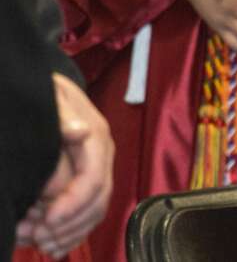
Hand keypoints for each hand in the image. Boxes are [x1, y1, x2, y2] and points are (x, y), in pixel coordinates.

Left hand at [15, 74, 114, 258]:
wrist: (45, 91)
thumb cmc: (44, 94)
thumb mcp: (51, 98)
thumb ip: (63, 115)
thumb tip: (81, 132)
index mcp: (96, 138)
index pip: (94, 178)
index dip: (73, 203)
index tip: (47, 220)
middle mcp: (100, 158)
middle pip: (98, 201)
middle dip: (68, 224)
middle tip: (36, 236)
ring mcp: (94, 171)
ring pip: (93, 212)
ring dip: (67, 233)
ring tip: (36, 242)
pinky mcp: (84, 183)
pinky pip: (86, 215)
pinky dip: (71, 234)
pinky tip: (51, 246)